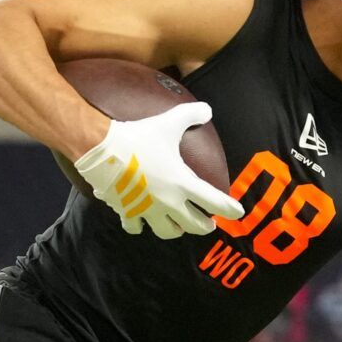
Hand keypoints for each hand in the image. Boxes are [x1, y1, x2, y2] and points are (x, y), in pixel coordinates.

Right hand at [72, 102, 243, 239]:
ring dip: (176, 231)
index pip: (214, 201)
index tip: (238, 213)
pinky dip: (140, 226)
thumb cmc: (139, 137)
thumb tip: (208, 110)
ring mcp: (148, 210)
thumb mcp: (169, 122)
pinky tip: (142, 222)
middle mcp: (168, 202)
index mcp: (182, 183)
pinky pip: (136, 228)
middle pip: (194, 225)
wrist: (102, 150)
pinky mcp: (128, 212)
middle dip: (205, 226)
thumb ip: (191, 114)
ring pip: (168, 232)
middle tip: (209, 224)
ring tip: (179, 226)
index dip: (230, 209)